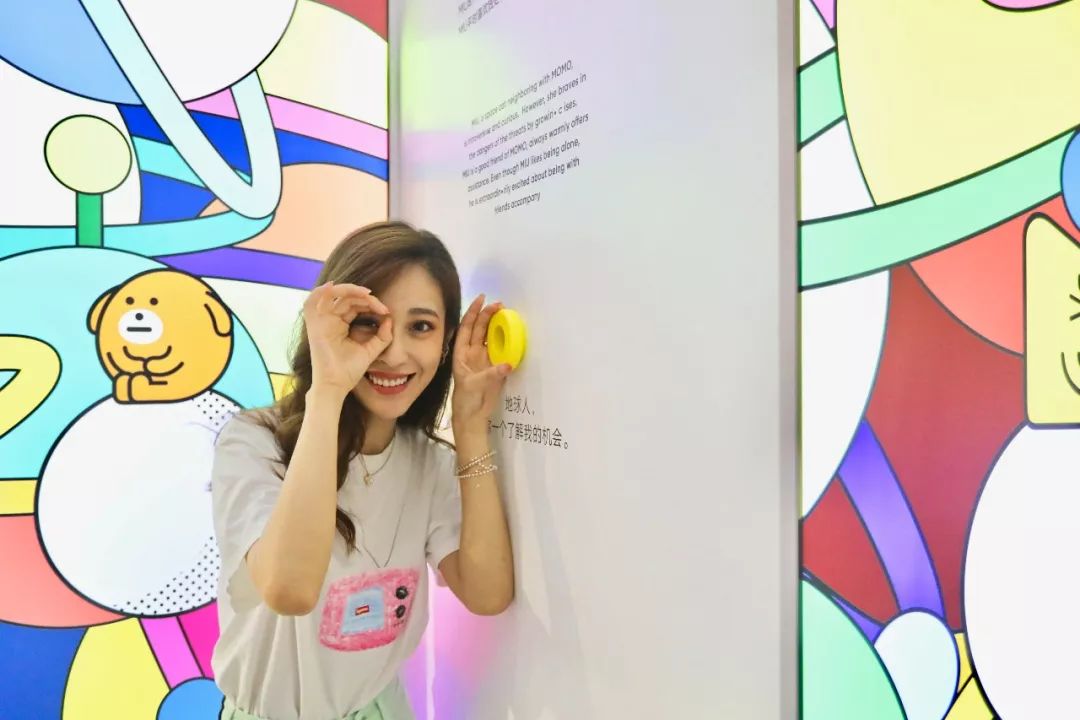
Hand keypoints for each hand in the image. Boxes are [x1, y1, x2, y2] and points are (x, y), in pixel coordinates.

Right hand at [304, 282, 391, 396]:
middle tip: (380, 305)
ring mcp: (321, 322)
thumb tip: (390, 320)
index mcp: (341, 324)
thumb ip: (382, 336)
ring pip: (331, 295)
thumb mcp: (371, 350)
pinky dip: (319, 292)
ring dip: (347, 290)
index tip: (386, 311)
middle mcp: (330, 320)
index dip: (371, 303)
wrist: (336, 385)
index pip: (355, 305)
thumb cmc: (349, 371)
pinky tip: (333, 286)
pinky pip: (311, 302)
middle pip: (345, 298)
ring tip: (365, 293)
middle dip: (364, 297)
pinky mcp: (314, 326)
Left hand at [451, 295, 512, 434]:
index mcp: (462, 353)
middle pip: (480, 328)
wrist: (472, 416)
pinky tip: (513, 333)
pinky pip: (502, 349)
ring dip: (498, 325)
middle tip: (499, 304)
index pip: (466, 327)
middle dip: (488, 315)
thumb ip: (489, 375)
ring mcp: (484, 359)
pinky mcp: (495, 366)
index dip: (472, 312)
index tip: (481, 299)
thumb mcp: (473, 386)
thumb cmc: (465, 401)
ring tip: (507, 314)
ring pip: (491, 336)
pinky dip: (507, 341)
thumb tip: (507, 365)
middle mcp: (472, 353)